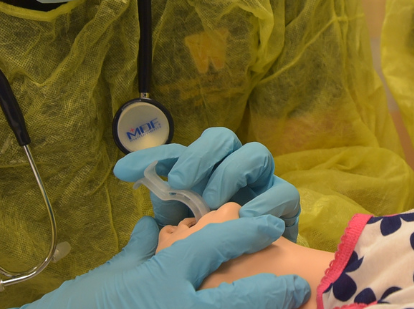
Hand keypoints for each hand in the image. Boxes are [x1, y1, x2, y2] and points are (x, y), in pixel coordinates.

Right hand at [22, 215, 309, 308]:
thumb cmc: (83, 304)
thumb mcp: (112, 272)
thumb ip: (140, 248)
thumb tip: (155, 224)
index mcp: (164, 274)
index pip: (214, 245)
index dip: (245, 233)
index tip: (268, 225)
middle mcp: (179, 303)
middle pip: (240, 297)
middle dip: (271, 291)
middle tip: (295, 286)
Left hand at [114, 127, 301, 239]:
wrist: (253, 274)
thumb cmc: (214, 251)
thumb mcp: (183, 237)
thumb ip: (166, 223)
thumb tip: (146, 218)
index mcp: (205, 174)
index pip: (178, 152)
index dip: (153, 157)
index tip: (127, 172)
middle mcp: (234, 170)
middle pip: (222, 139)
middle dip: (199, 156)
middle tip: (181, 183)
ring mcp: (262, 184)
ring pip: (256, 155)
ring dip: (232, 173)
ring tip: (214, 201)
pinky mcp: (285, 206)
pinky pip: (284, 193)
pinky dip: (267, 202)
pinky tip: (249, 217)